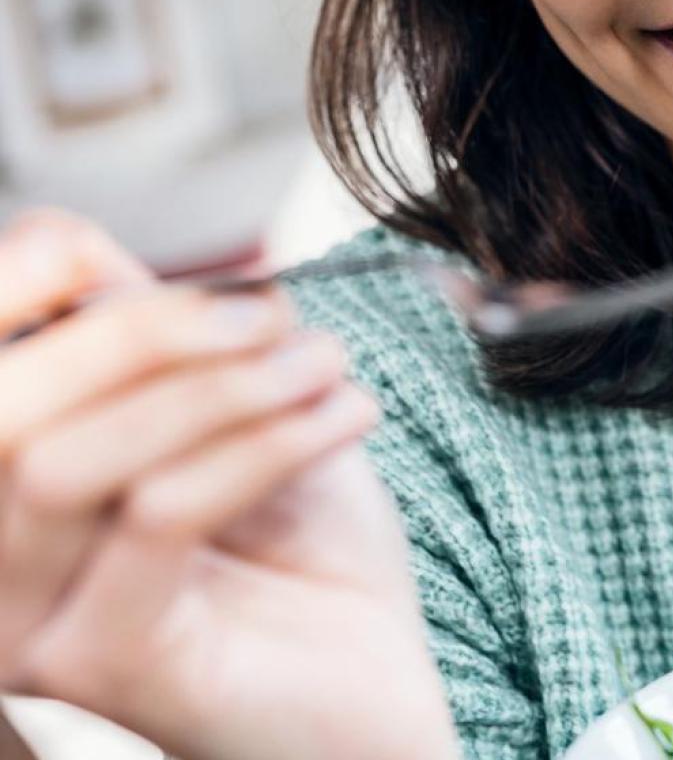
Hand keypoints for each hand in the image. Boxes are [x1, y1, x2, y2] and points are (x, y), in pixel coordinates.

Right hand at [0, 209, 458, 759]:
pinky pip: (161, 514)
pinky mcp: (105, 666)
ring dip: (222, 387)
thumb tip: (75, 246)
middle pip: (1, 407)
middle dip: (143, 331)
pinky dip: (267, 440)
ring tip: (323, 365)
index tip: (122, 254)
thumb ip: (145, 342)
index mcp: (7, 484)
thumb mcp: (222, 416)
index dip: (24, 276)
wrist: (376, 687)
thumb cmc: (297, 551)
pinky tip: (345, 415)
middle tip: (271, 317)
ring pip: (71, 462)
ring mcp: (29, 625)